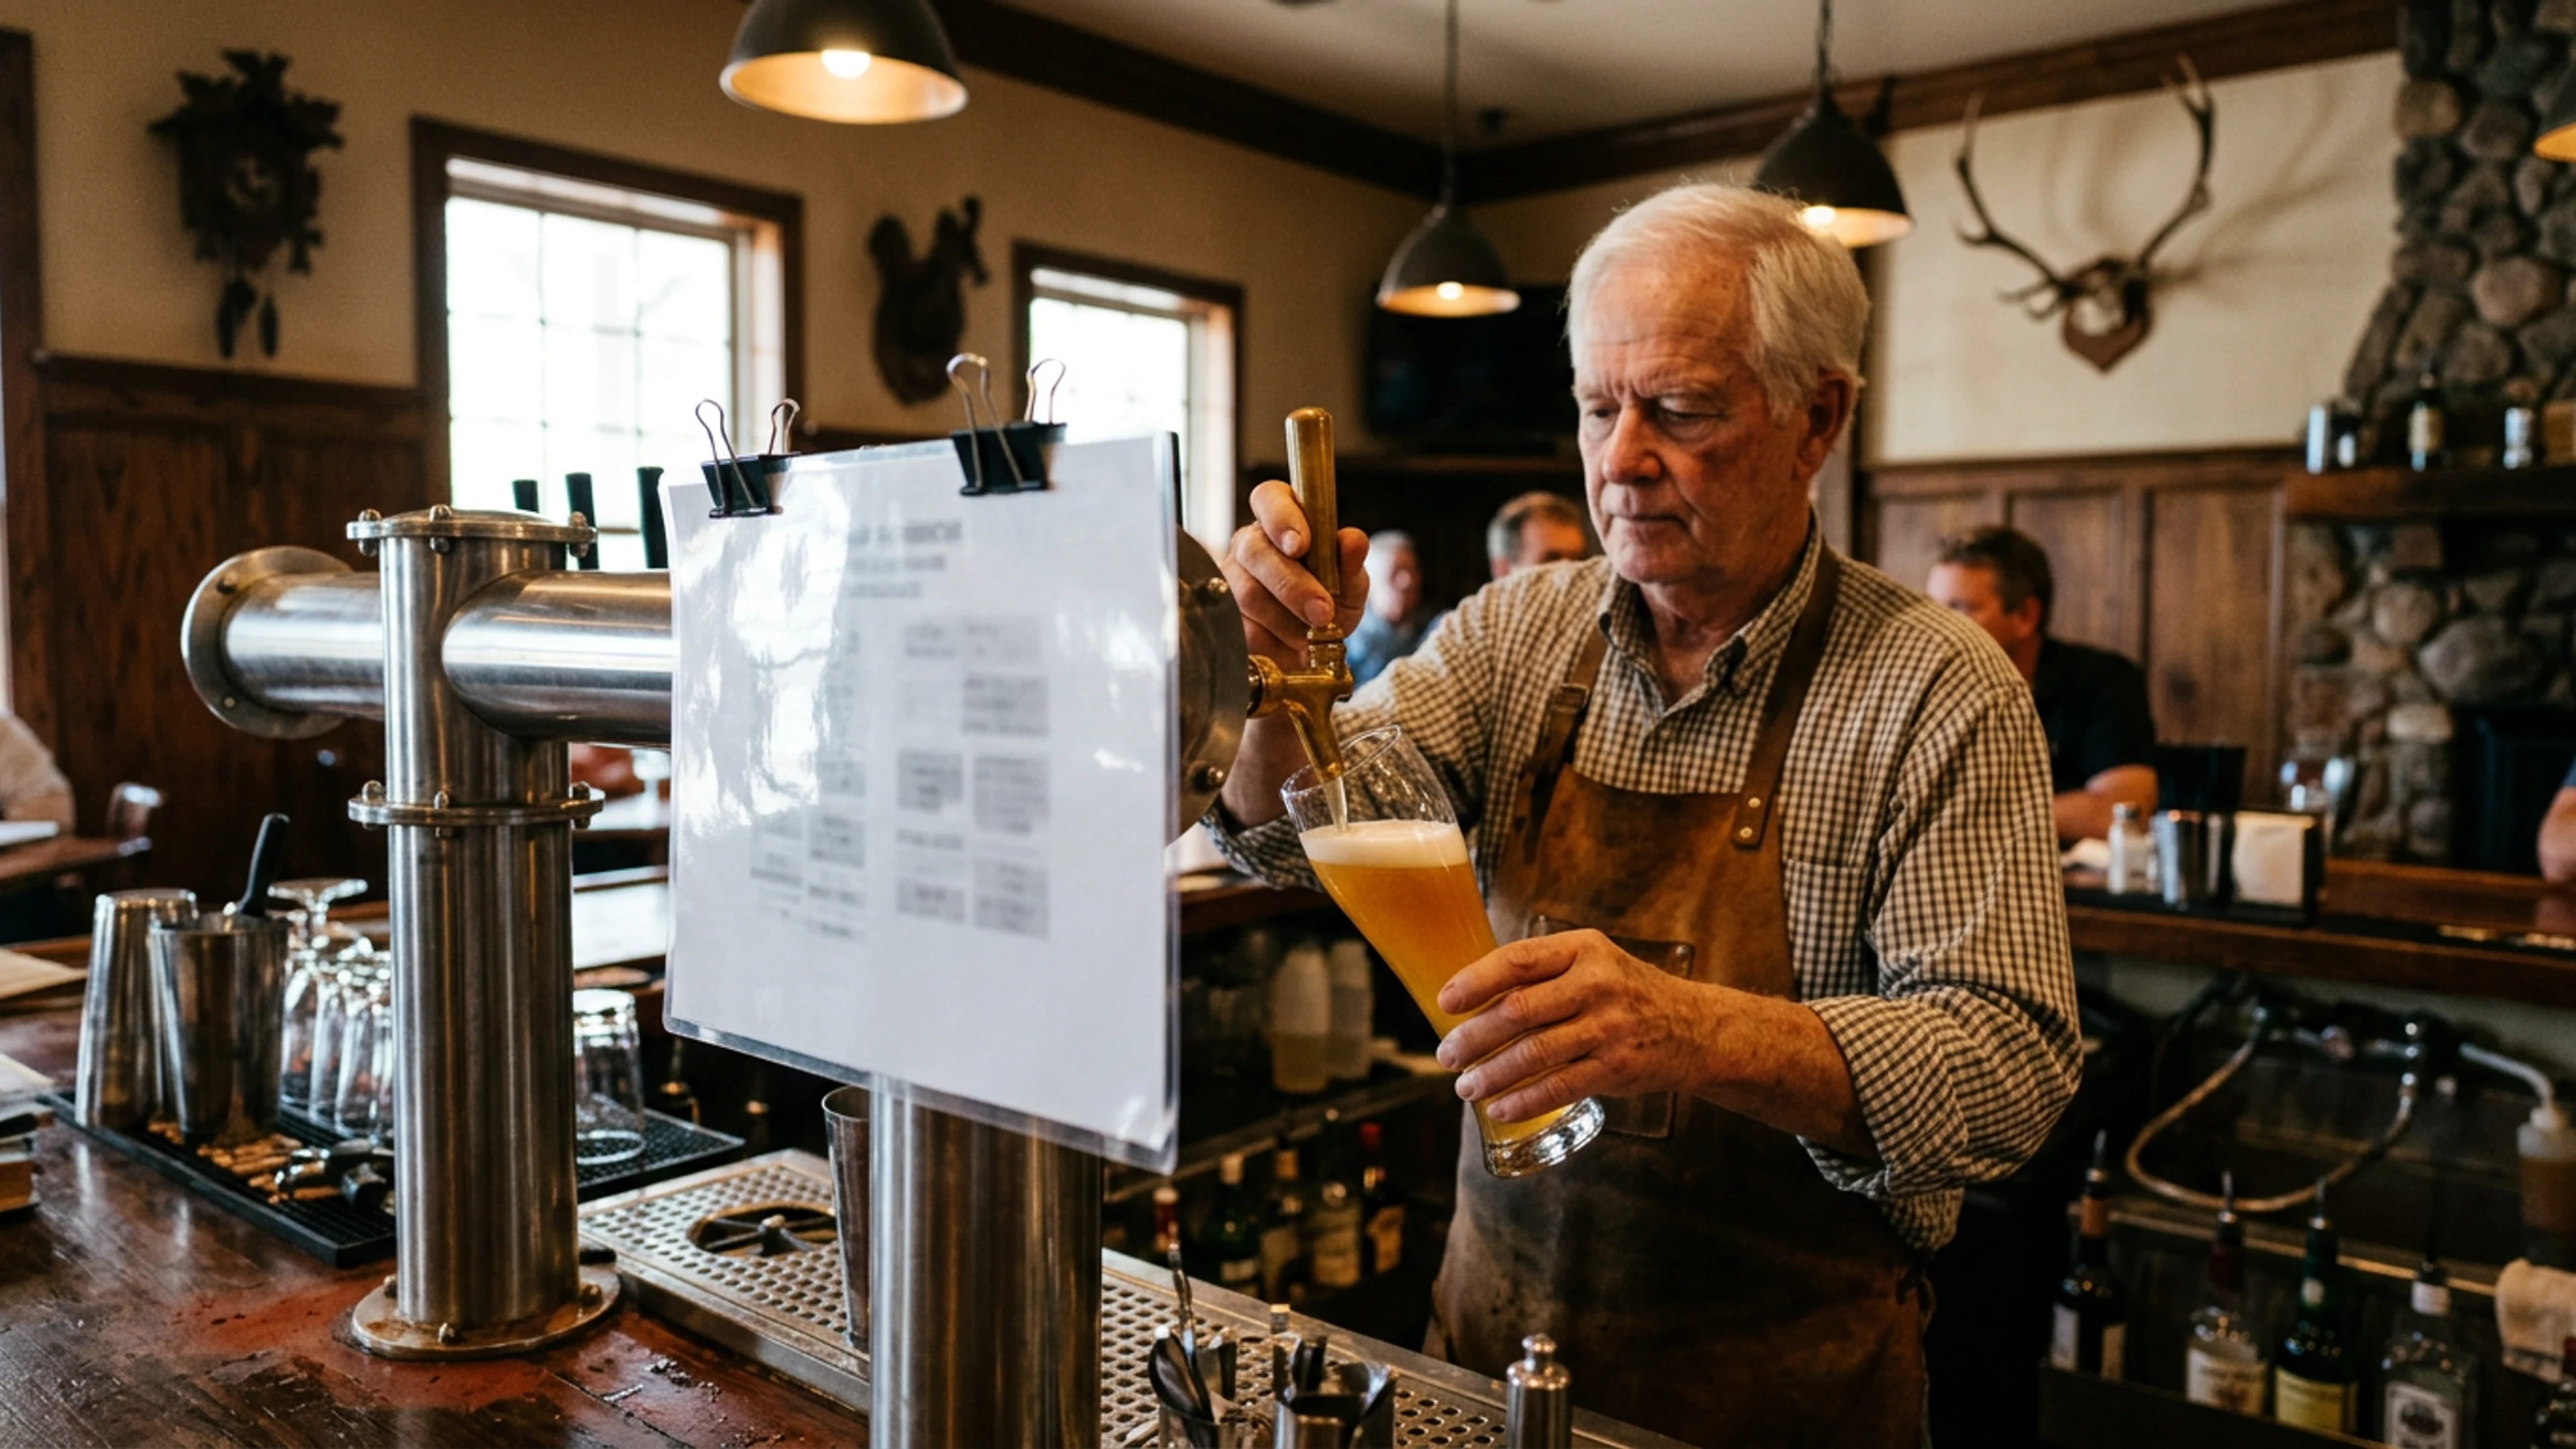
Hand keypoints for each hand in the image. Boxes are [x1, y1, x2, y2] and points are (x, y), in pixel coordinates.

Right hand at [1221, 479, 1367, 666]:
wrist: (1315, 646)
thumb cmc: (1331, 600)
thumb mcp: (1350, 583)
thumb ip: (1350, 562)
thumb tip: (1352, 540)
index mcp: (1282, 518)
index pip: (1269, 498)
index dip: (1281, 518)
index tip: (1300, 546)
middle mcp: (1250, 542)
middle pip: (1254, 551)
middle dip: (1292, 585)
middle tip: (1323, 612)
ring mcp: (1230, 578)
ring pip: (1248, 594)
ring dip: (1288, 621)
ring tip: (1313, 634)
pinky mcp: (1223, 615)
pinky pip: (1242, 629)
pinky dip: (1274, 643)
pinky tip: (1291, 647)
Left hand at [1432, 930, 1718, 1123]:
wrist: (1695, 1027)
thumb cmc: (1626, 993)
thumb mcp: (1592, 962)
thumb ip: (1542, 972)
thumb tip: (1470, 997)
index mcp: (1583, 949)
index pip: (1518, 961)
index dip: (1475, 982)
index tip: (1445, 1003)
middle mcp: (1597, 984)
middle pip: (1518, 1011)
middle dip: (1473, 1036)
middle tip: (1447, 1055)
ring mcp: (1609, 1027)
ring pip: (1534, 1053)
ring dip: (1491, 1074)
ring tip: (1466, 1086)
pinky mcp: (1617, 1067)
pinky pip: (1559, 1087)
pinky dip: (1523, 1101)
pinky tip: (1500, 1108)